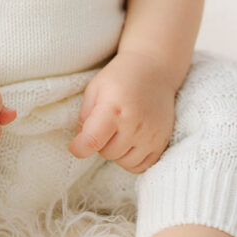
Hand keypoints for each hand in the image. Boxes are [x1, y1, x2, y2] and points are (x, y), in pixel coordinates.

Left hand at [68, 50, 175, 173]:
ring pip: (123, 163)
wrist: (153, 69)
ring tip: (119, 131)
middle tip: (105, 125)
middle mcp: (134, 124)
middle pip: (107, 153)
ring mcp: (150, 135)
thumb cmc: (119, 77)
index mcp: (113, 108)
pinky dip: (132, 159)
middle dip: (101, 143)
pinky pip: (141, 167)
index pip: (92, 141)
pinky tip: (130, 141)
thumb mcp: (95, 88)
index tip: (75, 145)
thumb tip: (81, 143)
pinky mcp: (162, 142)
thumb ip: (84, 117)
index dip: (79, 148)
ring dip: (117, 152)